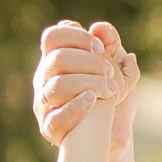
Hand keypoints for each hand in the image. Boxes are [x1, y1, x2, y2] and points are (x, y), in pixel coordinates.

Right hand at [35, 20, 139, 146]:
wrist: (111, 134)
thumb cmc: (110, 96)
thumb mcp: (117, 67)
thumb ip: (111, 44)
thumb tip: (99, 28)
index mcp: (55, 60)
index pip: (53, 37)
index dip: (76, 37)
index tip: (99, 47)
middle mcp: (44, 80)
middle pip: (57, 59)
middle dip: (89, 62)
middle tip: (110, 71)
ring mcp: (44, 104)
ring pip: (58, 85)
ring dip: (88, 83)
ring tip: (110, 89)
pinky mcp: (49, 128)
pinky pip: (56, 117)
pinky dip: (76, 106)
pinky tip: (93, 100)